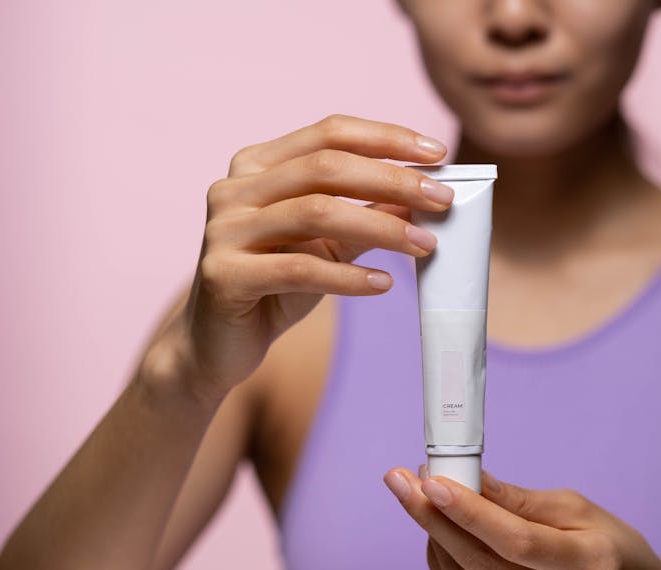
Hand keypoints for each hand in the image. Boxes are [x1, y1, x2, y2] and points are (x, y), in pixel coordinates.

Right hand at [146, 115, 454, 403]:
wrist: (217, 345)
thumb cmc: (276, 287)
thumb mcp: (328, 245)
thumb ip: (366, 214)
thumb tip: (421, 194)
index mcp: (257, 165)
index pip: (329, 133)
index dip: (386, 137)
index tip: (438, 152)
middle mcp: (234, 188)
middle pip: (326, 167)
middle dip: (393, 178)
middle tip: (443, 199)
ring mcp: (223, 229)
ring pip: (314, 212)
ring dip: (380, 226)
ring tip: (425, 245)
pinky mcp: (223, 274)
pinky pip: (298, 268)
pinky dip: (348, 276)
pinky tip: (383, 284)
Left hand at [382, 467, 660, 569]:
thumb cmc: (609, 548)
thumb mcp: (581, 509)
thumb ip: (522, 500)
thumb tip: (469, 480)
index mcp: (592, 566)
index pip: (517, 541)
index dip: (468, 511)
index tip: (430, 481)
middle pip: (481, 563)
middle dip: (433, 517)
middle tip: (403, 481)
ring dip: (433, 538)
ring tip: (423, 503)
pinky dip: (440, 567)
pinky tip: (438, 538)